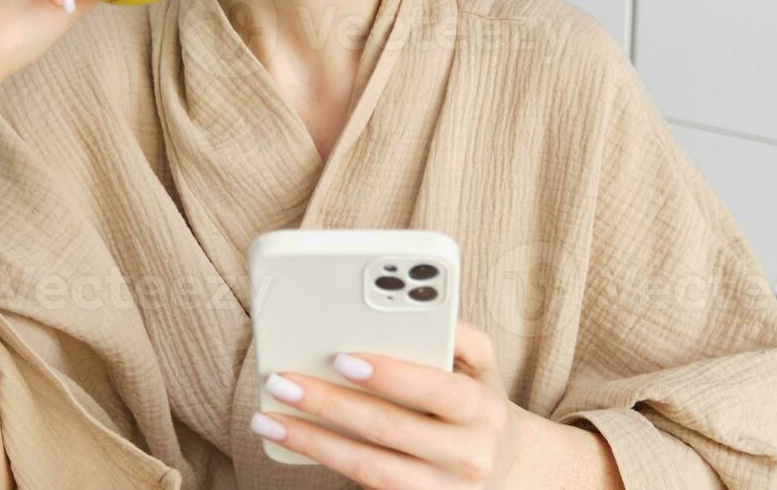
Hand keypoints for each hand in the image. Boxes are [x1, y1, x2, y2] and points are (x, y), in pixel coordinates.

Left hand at [253, 321, 566, 487]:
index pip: (436, 389)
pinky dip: (326, 462)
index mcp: (483, 410)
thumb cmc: (477, 402)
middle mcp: (468, 455)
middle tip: (283, 381)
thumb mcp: (483, 364)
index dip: (390, 375)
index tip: (341, 357)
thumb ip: (458, 333)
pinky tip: (293, 440)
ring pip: (371, 469)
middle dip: (331, 405)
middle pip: (391, 431)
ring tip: (269, 418)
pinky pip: (368, 487)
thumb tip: (416, 305)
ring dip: (314, 442)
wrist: (507, 467)